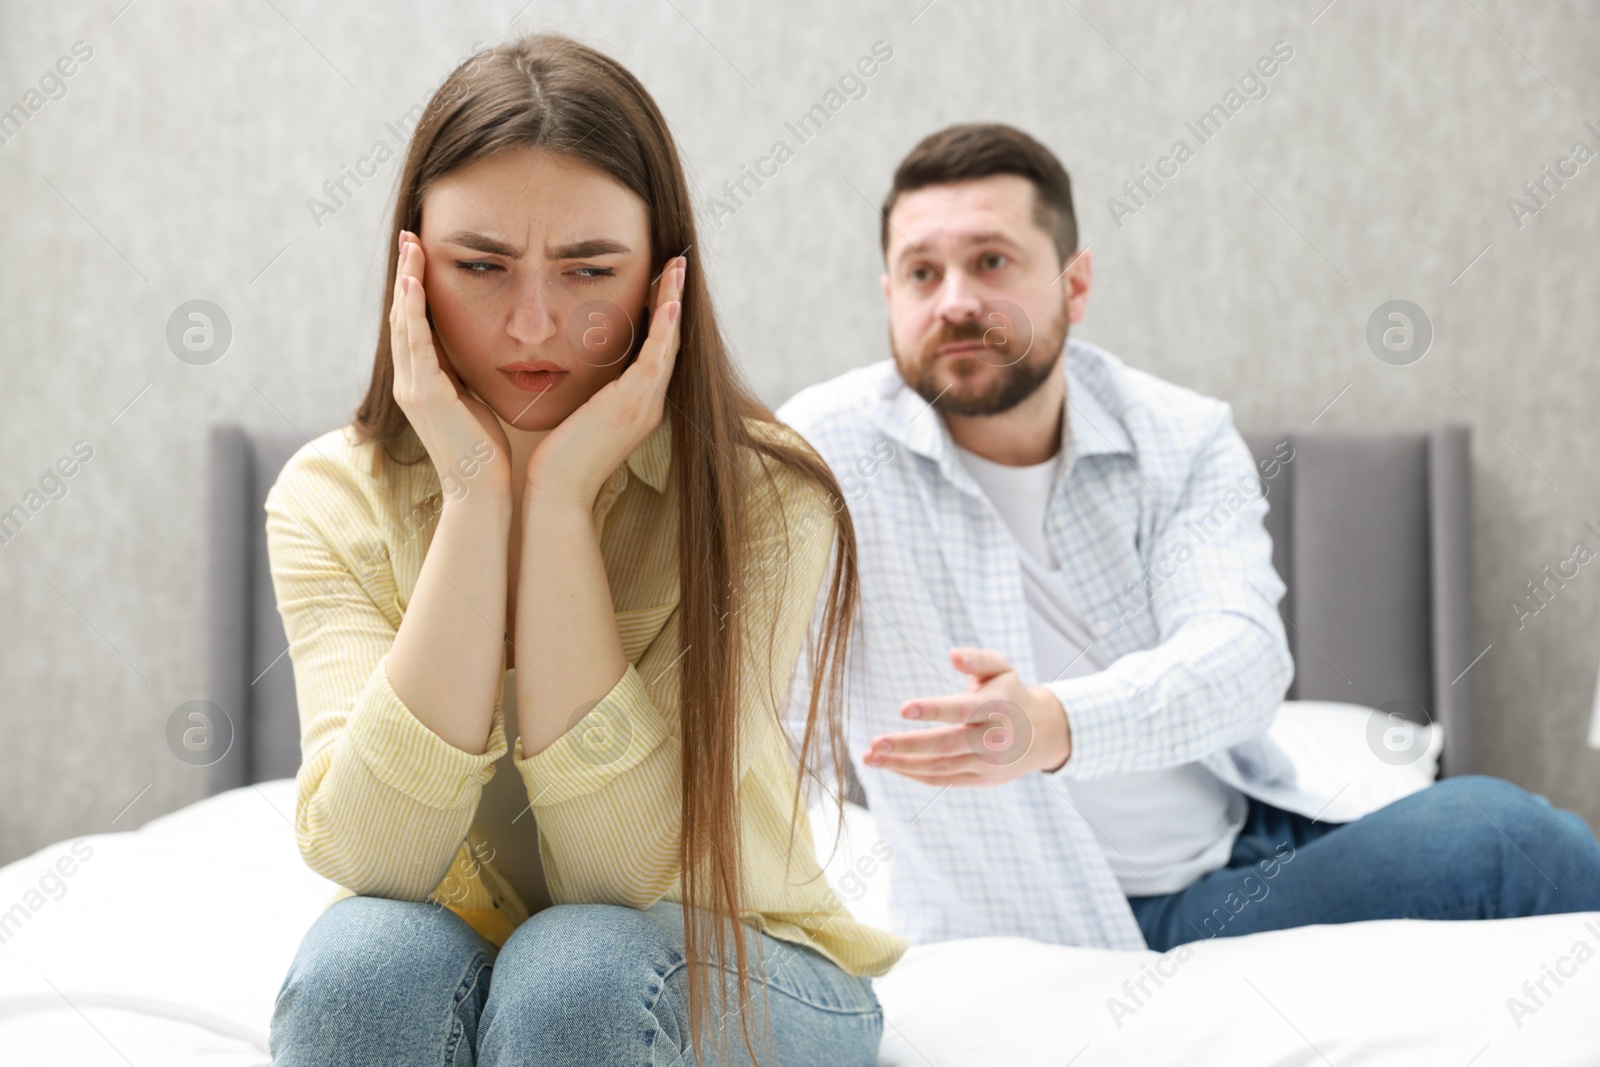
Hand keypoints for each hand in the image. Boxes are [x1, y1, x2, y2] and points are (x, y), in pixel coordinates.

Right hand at [389, 229, 512, 502]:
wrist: (481, 491)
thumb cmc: (485, 452)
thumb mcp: (473, 402)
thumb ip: (464, 377)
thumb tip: (477, 350)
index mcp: (421, 382)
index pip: (413, 325)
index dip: (414, 289)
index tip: (419, 255)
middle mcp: (410, 382)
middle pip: (402, 316)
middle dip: (406, 274)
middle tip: (410, 237)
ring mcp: (413, 388)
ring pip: (404, 324)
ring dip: (407, 282)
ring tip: (411, 246)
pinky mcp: (425, 394)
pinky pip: (416, 344)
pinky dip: (413, 312)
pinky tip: (415, 284)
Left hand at [522, 256, 686, 506]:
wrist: (558, 492)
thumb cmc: (558, 460)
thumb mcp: (578, 416)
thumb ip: (586, 392)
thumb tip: (571, 365)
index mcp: (637, 406)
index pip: (655, 350)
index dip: (661, 314)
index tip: (659, 282)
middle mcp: (649, 404)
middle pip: (669, 341)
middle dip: (673, 299)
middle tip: (678, 263)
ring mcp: (645, 405)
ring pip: (669, 343)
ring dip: (674, 302)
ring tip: (677, 267)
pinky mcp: (634, 405)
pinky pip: (656, 359)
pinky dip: (665, 328)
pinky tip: (669, 301)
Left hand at [862, 647, 1071, 785]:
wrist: (1042, 734)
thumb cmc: (1010, 694)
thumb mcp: (1001, 669)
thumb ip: (977, 659)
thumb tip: (953, 655)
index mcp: (997, 707)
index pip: (962, 710)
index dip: (934, 709)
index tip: (903, 708)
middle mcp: (993, 739)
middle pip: (945, 745)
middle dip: (907, 746)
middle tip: (874, 744)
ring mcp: (987, 764)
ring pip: (940, 768)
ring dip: (902, 764)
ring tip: (870, 757)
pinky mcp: (980, 779)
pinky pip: (942, 780)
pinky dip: (914, 774)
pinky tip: (891, 766)